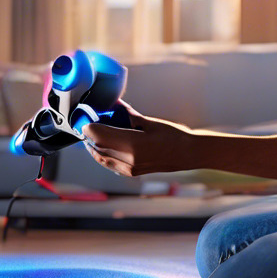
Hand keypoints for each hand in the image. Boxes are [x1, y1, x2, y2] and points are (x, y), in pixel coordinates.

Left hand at [80, 99, 195, 176]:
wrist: (189, 154)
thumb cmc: (174, 136)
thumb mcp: (149, 122)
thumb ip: (127, 115)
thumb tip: (113, 104)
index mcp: (133, 146)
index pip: (99, 137)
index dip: (88, 127)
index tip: (87, 117)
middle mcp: (129, 161)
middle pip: (97, 148)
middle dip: (89, 135)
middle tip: (89, 121)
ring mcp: (129, 169)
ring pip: (100, 158)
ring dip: (93, 145)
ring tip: (94, 132)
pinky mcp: (131, 173)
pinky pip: (108, 164)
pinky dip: (102, 154)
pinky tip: (104, 144)